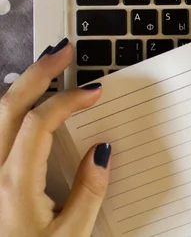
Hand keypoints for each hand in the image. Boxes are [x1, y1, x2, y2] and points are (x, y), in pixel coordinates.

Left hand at [0, 38, 110, 236]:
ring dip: (22, 84)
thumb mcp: (71, 236)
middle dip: (39, 73)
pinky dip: (11, 106)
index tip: (93, 92)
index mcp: (14, 184)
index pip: (39, 123)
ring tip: (46, 66)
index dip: (68, 100)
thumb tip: (102, 151)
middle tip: (62, 51)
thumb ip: (90, 192)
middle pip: (9, 106)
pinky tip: (24, 101)